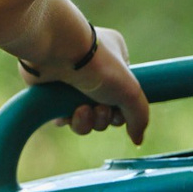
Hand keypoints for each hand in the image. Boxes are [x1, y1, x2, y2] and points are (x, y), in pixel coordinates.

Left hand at [29, 26, 149, 145]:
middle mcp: (93, 67)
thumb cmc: (96, 64)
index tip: (120, 112)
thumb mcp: (130, 92)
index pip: (125, 93)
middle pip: (105, 108)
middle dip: (103, 117)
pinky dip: (69, 120)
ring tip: (82, 112)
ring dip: (87, 121)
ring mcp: (72, 79)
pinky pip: (65, 116)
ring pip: (85, 115)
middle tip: (100, 110)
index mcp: (115, 59)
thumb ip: (139, 117)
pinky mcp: (53, 90)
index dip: (123, 109)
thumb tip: (138, 138)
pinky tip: (67, 114)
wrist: (56, 53)